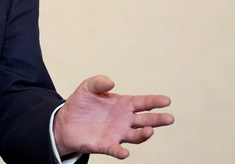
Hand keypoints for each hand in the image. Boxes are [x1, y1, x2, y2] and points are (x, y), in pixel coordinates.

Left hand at [54, 75, 173, 158]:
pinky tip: (125, 152)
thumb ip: (99, 82)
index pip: (143, 102)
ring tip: (150, 131)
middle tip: (169, 118)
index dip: (155, 101)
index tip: (167, 101)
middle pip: (146, 120)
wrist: (65, 122)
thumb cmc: (81, 104)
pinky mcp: (106, 145)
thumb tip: (112, 83)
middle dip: (158, 119)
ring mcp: (117, 133)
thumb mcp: (88, 88)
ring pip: (136, 136)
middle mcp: (125, 120)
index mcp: (124, 104)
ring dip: (144, 134)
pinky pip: (116, 149)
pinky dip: (121, 151)